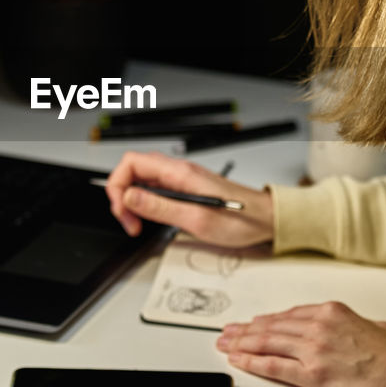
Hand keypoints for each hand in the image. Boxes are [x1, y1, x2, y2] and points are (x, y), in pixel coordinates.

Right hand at [103, 151, 273, 247]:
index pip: (132, 163)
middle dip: (123, 196)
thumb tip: (130, 197)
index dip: (118, 186)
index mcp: (179, 173)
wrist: (266, 219)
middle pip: (134, 170)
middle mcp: (179, 171)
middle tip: (130, 222)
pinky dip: (148, 204)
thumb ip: (161, 207)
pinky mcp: (186, 189)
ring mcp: (182, 179)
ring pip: (143, 180)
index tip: (123, 211)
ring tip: (139, 224)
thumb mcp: (197, 220)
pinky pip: (157, 189)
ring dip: (134, 202)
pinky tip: (153, 219)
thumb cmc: (240, 219)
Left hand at [215, 301, 385, 386]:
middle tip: (229, 332)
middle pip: (273, 326)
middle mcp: (319, 326)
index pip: (290, 315)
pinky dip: (252, 362)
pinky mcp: (312, 374)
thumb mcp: (375, 327)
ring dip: (242, 343)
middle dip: (247, 330)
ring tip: (226, 344)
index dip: (268, 320)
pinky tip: (239, 360)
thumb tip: (351, 330)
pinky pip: (273, 366)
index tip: (255, 323)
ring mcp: (313, 349)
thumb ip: (354, 325)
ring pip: (267, 342)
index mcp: (333, 312)